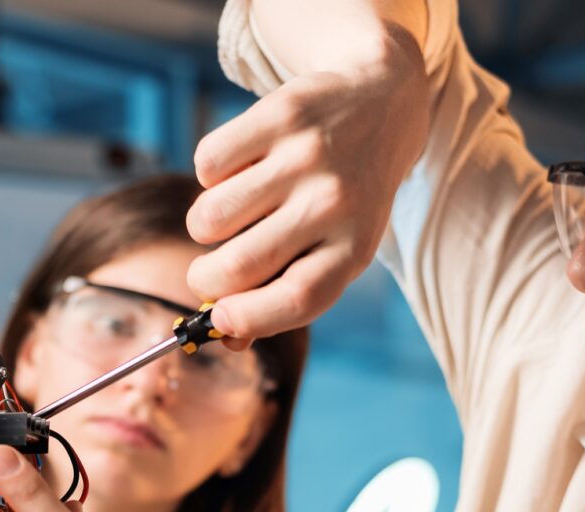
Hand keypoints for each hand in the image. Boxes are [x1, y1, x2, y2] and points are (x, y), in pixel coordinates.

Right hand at [186, 27, 431, 344]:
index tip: (219, 320)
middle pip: (241, 265)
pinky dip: (210, 175)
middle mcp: (334, 203)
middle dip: (204, 280)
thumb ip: (284, 295)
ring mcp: (307, 156)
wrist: (382, 102)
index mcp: (354, 248)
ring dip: (203, 225)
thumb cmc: (344, 200)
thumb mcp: (336, 249)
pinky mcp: (280, 114)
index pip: (298, 300)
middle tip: (204, 274)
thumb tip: (224, 335)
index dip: (248, 319)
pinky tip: (240, 169)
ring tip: (228, 214)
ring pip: (211, 216)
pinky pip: (208, 163)